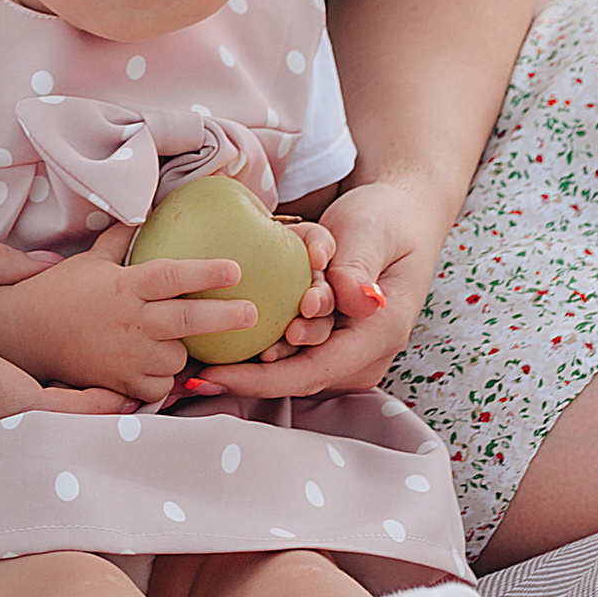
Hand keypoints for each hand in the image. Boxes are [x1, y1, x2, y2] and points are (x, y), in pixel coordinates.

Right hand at [0, 240, 263, 407]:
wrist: (26, 335)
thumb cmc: (61, 292)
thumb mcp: (92, 260)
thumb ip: (121, 238)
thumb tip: (144, 208)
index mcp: (126, 285)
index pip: (172, 275)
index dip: (206, 271)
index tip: (236, 268)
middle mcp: (131, 320)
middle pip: (187, 318)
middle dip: (224, 316)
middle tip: (251, 312)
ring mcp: (127, 354)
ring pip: (178, 357)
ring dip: (183, 350)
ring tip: (172, 339)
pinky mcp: (121, 382)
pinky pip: (160, 385)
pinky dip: (163, 377)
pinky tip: (153, 363)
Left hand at [182, 175, 456, 401]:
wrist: (402, 217)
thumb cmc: (387, 220)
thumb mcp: (373, 233)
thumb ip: (359, 265)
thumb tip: (350, 298)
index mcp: (381, 334)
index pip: (313, 371)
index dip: (260, 380)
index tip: (212, 375)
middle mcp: (365, 354)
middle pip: (297, 378)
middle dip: (247, 375)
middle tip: (195, 371)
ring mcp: (349, 352)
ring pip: (290, 370)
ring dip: (249, 366)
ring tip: (198, 364)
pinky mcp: (333, 343)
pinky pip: (291, 356)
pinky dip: (258, 350)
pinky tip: (218, 351)